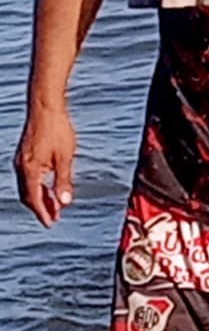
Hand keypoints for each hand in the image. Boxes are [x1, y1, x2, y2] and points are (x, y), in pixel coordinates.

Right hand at [14, 106, 76, 227]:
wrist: (45, 107)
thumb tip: (64, 202)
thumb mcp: (65, 157)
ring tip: (55, 205)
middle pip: (28, 195)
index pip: (34, 198)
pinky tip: (49, 187)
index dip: (43, 212)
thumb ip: (63, 180)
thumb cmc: (57, 130)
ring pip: (27, 186)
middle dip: (41, 207)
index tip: (51, 223)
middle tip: (55, 217)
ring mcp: (21, 160)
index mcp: (30, 169)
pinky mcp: (24, 154)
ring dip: (40, 197)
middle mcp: (21, 166)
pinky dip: (38, 186)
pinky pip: (28, 177)